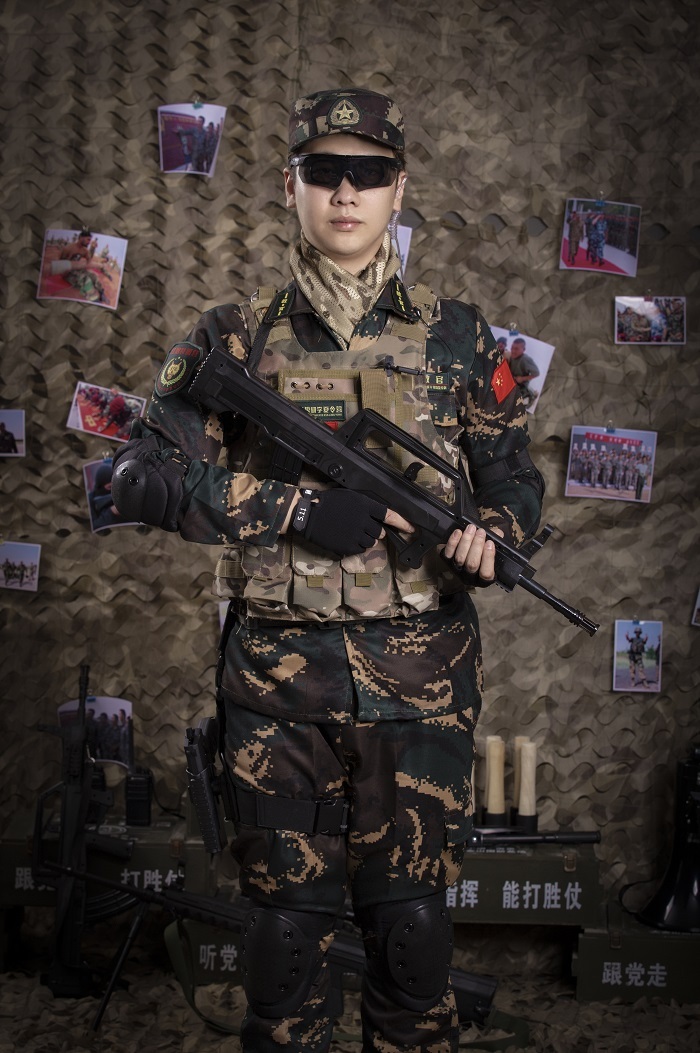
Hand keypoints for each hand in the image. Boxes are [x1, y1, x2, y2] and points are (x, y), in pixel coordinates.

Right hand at [290, 488, 413, 556]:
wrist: (308, 515)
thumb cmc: (328, 502)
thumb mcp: (351, 497)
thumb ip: (367, 506)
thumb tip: (380, 517)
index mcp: (365, 506)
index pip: (389, 515)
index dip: (402, 523)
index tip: (411, 529)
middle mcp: (363, 521)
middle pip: (380, 531)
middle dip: (375, 530)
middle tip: (362, 526)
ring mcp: (356, 535)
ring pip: (371, 541)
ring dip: (366, 538)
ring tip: (352, 531)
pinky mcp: (348, 546)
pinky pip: (360, 549)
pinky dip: (357, 545)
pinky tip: (346, 537)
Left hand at [443, 524, 503, 582]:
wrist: (466, 553)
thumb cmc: (483, 552)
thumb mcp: (492, 549)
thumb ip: (496, 542)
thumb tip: (498, 533)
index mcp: (483, 579)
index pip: (486, 573)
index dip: (488, 557)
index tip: (490, 542)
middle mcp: (469, 577)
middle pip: (472, 564)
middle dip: (477, 545)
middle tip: (481, 532)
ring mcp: (457, 570)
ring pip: (460, 558)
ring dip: (466, 541)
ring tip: (471, 528)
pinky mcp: (447, 562)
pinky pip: (448, 553)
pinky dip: (453, 542)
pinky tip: (458, 532)